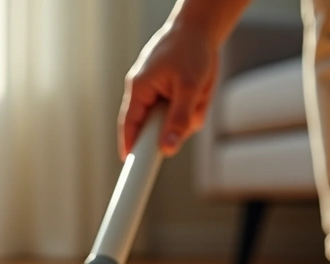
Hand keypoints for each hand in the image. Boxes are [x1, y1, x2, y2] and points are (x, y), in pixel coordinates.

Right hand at [119, 24, 220, 158]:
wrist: (201, 29)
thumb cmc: (190, 50)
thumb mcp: (189, 86)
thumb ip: (178, 119)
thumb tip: (167, 149)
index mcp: (139, 89)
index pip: (129, 126)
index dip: (130, 147)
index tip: (131, 168)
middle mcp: (145, 94)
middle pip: (156, 128)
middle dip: (177, 125)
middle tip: (193, 109)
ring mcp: (158, 96)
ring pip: (173, 124)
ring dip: (189, 115)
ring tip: (199, 94)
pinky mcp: (171, 97)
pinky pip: (182, 115)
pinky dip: (194, 109)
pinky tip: (200, 94)